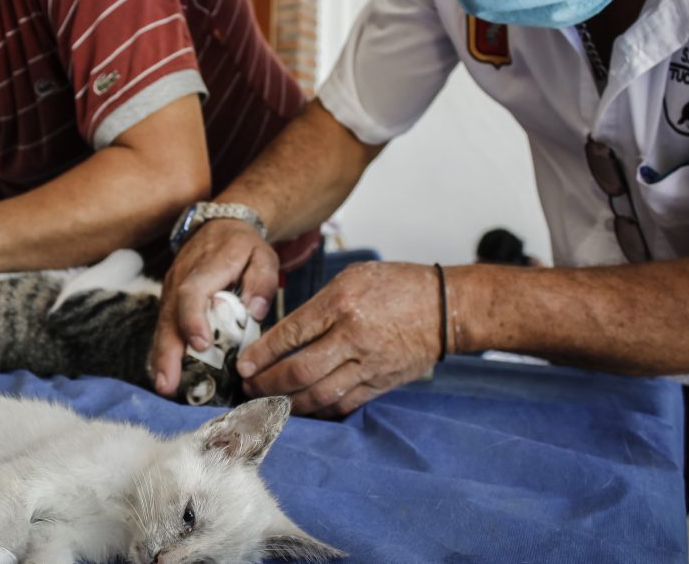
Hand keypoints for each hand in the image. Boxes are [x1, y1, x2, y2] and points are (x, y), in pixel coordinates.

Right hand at [150, 219, 278, 395]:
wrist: (220, 225)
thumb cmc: (245, 246)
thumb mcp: (264, 257)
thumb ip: (262, 283)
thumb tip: (256, 311)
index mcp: (207, 266)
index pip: (193, 293)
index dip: (193, 319)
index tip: (201, 344)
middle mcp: (181, 278)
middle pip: (169, 315)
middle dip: (168, 351)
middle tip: (169, 382)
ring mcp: (171, 289)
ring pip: (162, 324)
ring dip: (161, 356)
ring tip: (165, 386)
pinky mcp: (169, 299)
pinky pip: (163, 326)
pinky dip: (162, 350)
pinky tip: (164, 374)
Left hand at [239, 262, 442, 417]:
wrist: (445, 307)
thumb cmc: (397, 285)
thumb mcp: (352, 278)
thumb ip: (318, 305)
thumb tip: (284, 333)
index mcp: (341, 304)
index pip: (290, 334)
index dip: (261, 354)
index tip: (243, 366)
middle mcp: (352, 337)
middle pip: (299, 370)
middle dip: (267, 384)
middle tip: (249, 388)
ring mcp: (368, 364)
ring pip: (318, 394)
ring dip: (287, 403)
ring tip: (268, 402)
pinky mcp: (381, 382)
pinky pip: (343, 404)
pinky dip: (318, 410)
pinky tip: (301, 409)